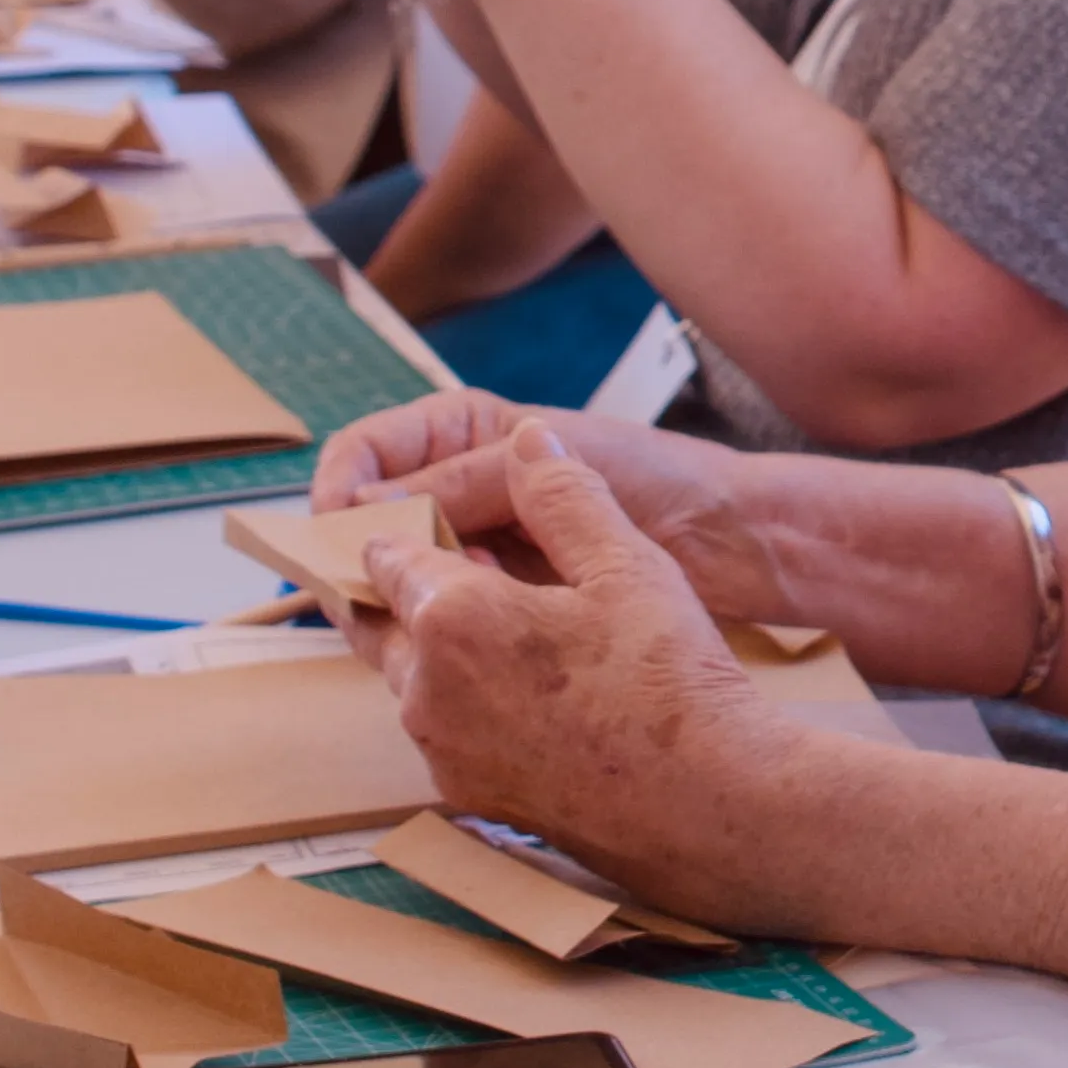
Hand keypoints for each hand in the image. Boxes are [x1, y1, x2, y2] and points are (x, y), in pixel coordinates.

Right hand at [315, 392, 793, 615]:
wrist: (732, 541)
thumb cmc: (657, 481)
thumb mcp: (558, 467)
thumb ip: (465, 480)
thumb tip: (363, 507)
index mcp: (463, 433)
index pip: (366, 452)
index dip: (340, 488)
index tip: (335, 530)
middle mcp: (459, 488)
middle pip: (372, 521)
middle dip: (369, 551)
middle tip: (379, 588)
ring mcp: (479, 546)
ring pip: (405, 574)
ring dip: (414, 590)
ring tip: (450, 607)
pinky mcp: (503, 601)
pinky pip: (446, 614)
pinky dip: (449, 622)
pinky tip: (475, 634)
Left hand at [345, 423, 782, 910]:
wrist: (708, 803)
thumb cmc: (670, 681)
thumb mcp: (625, 563)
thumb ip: (563, 493)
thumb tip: (528, 437)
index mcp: (451, 618)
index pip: (385, 554)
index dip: (403, 526)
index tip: (428, 514)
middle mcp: (424, 690)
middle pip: (378, 621)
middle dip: (404, 589)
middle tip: (452, 561)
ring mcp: (443, 751)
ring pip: (410, 680)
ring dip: (437, 648)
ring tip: (503, 626)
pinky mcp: (468, 796)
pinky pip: (444, 731)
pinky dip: (466, 702)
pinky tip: (530, 692)